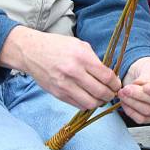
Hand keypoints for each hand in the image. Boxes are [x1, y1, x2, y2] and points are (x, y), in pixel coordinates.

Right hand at [0, 26, 120, 109]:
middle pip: (100, 92)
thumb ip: (94, 60)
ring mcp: (64, 85)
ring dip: (99, 102)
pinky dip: (87, 104)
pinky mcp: (57, 94)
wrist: (32, 52)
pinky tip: (89, 98)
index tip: (117, 84)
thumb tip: (109, 75)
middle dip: (110, 94)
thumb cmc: (58, 46)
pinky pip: (78, 104)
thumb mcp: (80, 45)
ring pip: (90, 102)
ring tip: (102, 97)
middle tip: (112, 93)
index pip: (106, 76)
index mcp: (82, 57)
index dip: (115, 83)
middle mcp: (73, 72)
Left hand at [118, 57, 149, 123]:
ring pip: (148, 112)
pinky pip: (142, 119)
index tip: (146, 87)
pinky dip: (131, 111)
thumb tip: (140, 84)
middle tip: (126, 89)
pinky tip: (124, 103)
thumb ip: (147, 76)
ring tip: (123, 93)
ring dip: (133, 103)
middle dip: (140, 95)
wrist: (146, 75)